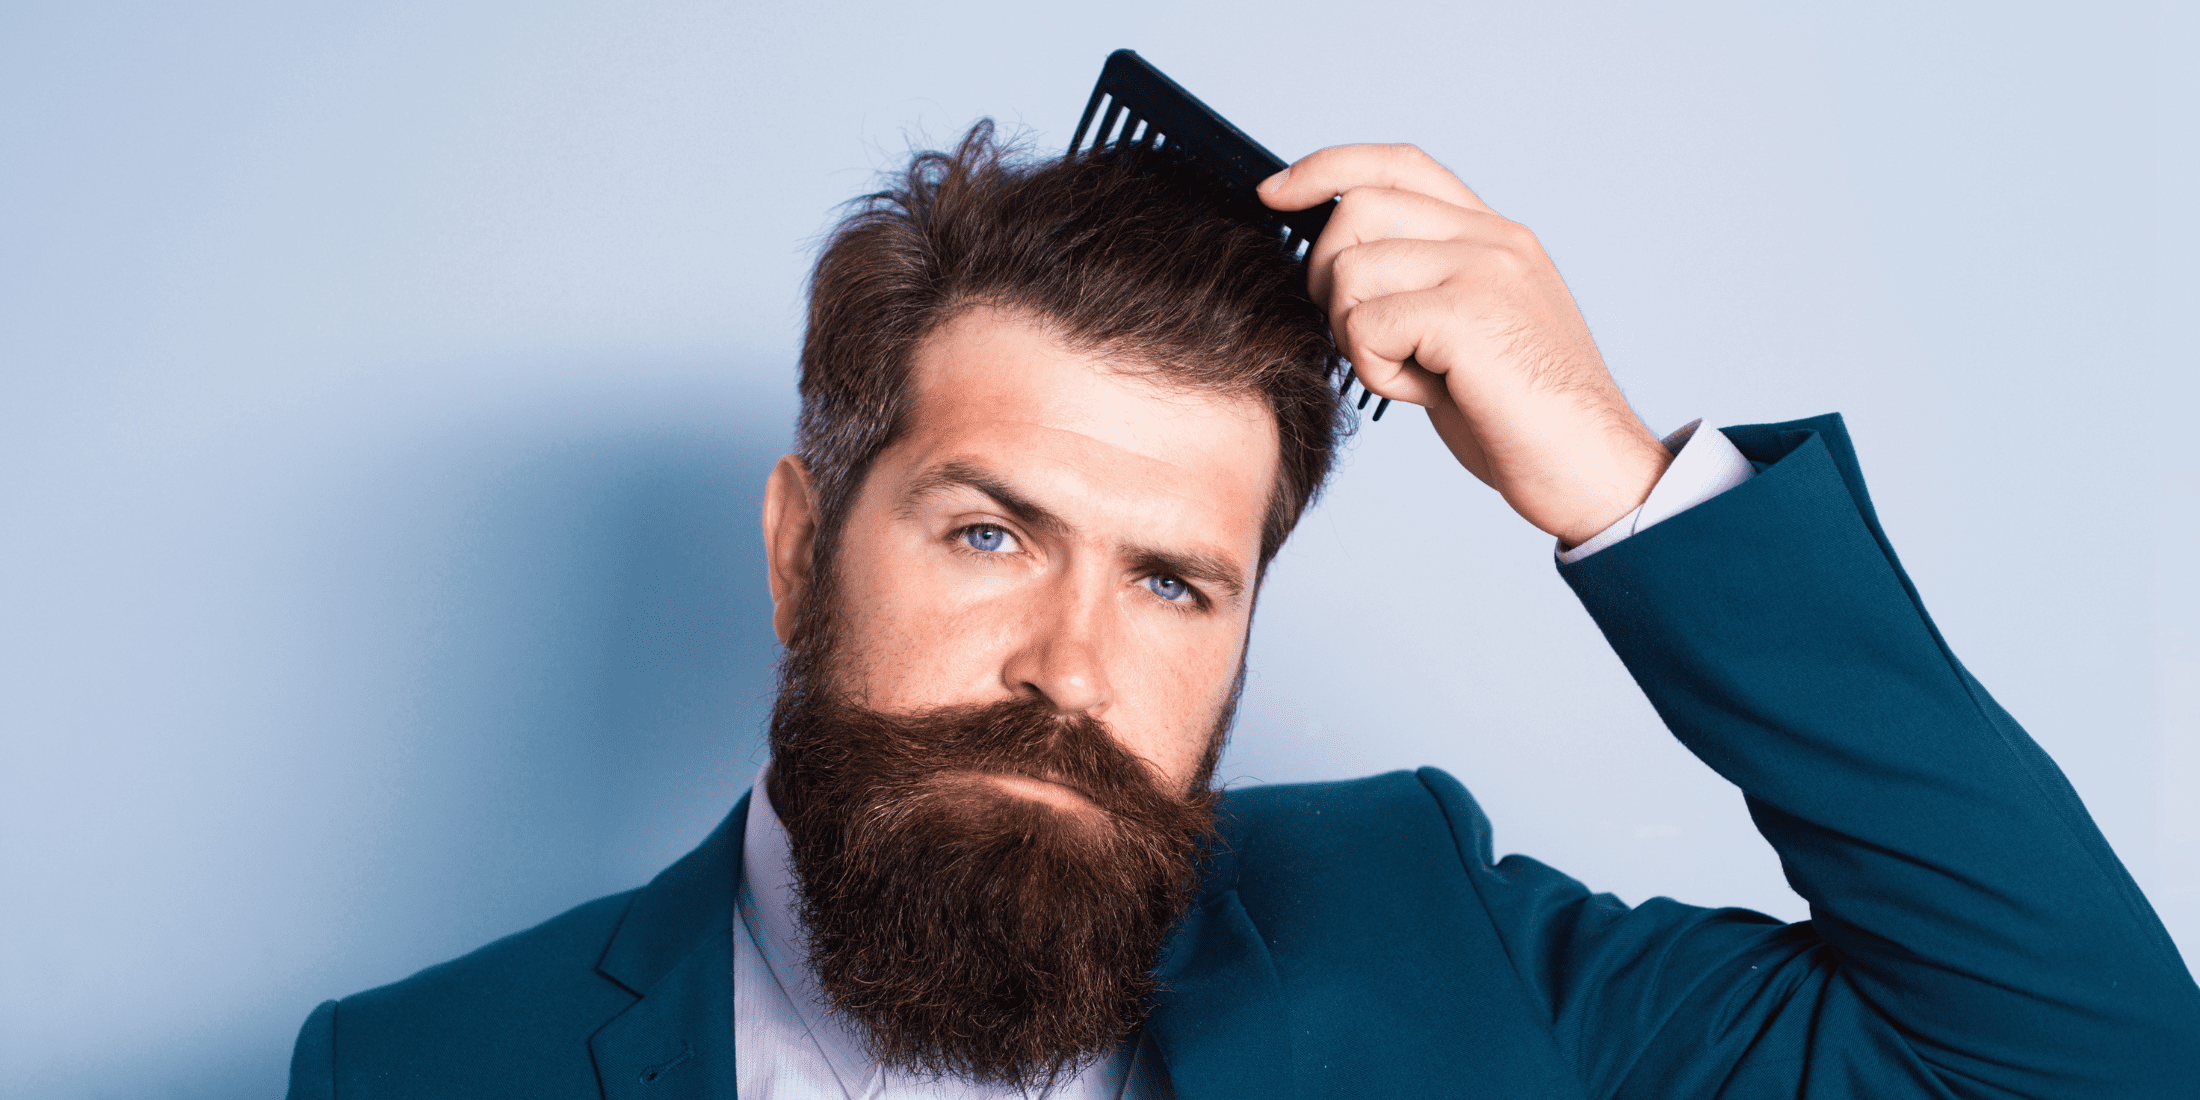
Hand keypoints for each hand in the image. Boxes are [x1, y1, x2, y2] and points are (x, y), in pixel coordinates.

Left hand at [1259, 144, 1671, 547]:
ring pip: (1349, 270)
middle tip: (1364, 341)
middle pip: (1355, 210)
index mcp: (1492, 235)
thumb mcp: (1467, 335)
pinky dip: (1374, 370)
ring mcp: (1484, 268)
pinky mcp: (1468, 312)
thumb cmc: (1524, 421)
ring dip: (1354, 336)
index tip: (1272, 193)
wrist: (1594, 471)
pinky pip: (1365, 324)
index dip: (1325, 168)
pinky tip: (1425, 393)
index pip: (1396, 164)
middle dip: (1325, 279)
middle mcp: (1492, 237)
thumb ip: (1420, 288)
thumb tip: (1335, 271)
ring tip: (1412, 374)